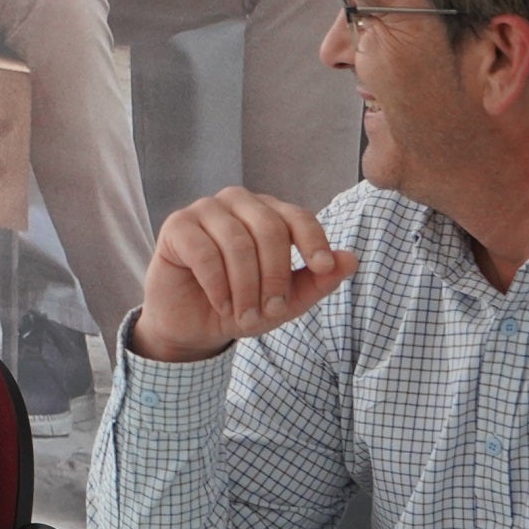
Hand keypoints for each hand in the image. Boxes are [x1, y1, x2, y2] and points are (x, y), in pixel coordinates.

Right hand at [130, 187, 357, 363]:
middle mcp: (238, 203)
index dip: (313, 240)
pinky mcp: (177, 225)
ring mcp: (205, 210)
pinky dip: (218, 284)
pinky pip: (205, 252)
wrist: (192, 326)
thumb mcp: (285, 302)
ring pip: (237, 242)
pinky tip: (221, 305)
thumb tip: (351, 259)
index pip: (297, 217)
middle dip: (275, 276)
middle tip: (272, 312)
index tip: (322, 267)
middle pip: (269, 229)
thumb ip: (317, 281)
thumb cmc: (240, 305)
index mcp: (268, 213)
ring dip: (245, 287)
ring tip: (244, 316)